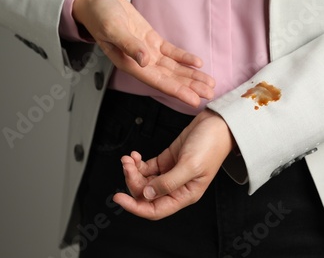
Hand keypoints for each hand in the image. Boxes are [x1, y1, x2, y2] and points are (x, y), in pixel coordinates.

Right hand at [73, 0, 214, 107]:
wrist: (98, 4)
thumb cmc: (100, 17)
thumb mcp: (112, 28)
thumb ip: (128, 45)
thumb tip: (143, 61)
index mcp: (128, 63)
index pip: (157, 81)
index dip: (176, 91)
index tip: (192, 99)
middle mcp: (140, 62)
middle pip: (169, 78)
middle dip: (189, 86)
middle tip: (209, 94)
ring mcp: (147, 52)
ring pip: (173, 68)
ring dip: (190, 76)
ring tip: (208, 83)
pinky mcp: (151, 41)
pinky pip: (171, 52)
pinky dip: (184, 58)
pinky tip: (197, 63)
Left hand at [112, 109, 233, 219]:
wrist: (217, 124)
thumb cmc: (211, 145)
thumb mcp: (190, 166)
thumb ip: (167, 183)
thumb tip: (147, 194)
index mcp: (185, 195)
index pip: (155, 210)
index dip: (135, 207)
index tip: (118, 198)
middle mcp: (176, 187)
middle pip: (146, 194)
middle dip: (133, 180)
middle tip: (127, 165)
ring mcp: (170, 173)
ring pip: (144, 180)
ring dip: (133, 170)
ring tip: (129, 158)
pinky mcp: (167, 160)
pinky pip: (147, 167)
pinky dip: (138, 163)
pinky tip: (135, 155)